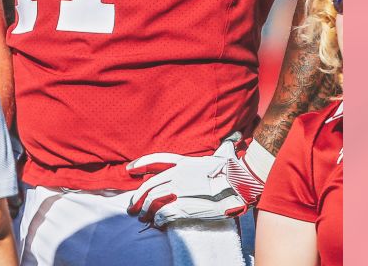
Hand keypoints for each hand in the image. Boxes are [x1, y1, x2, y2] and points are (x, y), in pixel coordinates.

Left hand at [125, 133, 267, 227]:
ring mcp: (178, 190)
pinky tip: (158, 223)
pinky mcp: (183, 206)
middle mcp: (177, 175)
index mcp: (184, 162)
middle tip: (132, 206)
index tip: (129, 169)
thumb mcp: (221, 157)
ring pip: (152, 200)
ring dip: (145, 211)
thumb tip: (228, 144)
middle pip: (149, 185)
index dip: (140, 164)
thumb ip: (219, 151)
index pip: (156, 160)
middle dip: (138, 197)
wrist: (238, 186)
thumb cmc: (232, 171)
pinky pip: (163, 213)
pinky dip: (158, 219)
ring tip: (142, 217)